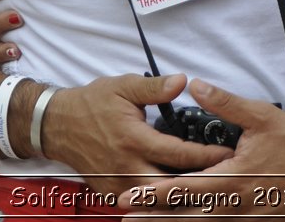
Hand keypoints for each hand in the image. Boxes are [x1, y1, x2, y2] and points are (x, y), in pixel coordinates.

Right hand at [41, 73, 231, 202]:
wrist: (57, 125)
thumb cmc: (92, 104)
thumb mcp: (124, 87)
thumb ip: (155, 87)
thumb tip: (183, 81)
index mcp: (133, 140)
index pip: (178, 154)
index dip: (206, 156)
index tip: (227, 154)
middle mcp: (126, 167)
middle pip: (170, 186)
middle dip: (197, 183)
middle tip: (222, 176)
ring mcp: (117, 183)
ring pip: (154, 199)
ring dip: (178, 194)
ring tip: (204, 186)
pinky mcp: (109, 193)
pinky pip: (138, 201)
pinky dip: (156, 199)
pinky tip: (174, 191)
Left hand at [135, 79, 284, 215]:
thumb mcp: (261, 115)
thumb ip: (226, 103)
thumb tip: (195, 85)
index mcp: (235, 176)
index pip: (189, 188)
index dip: (158, 193)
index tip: (133, 194)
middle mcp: (238, 204)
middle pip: (189, 215)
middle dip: (156, 216)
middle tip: (127, 215)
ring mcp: (247, 218)